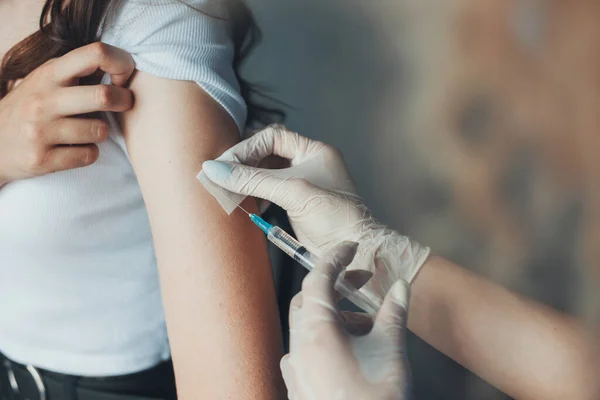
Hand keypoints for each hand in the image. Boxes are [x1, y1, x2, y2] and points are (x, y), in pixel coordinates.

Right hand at [0, 42, 134, 186]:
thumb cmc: (30, 109)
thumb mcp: (46, 81)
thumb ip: (76, 72)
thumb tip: (121, 68)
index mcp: (49, 74)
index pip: (95, 54)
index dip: (121, 64)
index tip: (122, 79)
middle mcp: (43, 100)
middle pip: (103, 96)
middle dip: (124, 101)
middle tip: (124, 104)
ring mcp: (40, 130)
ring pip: (99, 130)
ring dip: (101, 132)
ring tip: (86, 130)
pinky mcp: (41, 159)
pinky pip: (88, 155)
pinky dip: (89, 153)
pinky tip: (75, 148)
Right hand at [202, 126, 429, 300]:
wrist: (355, 250)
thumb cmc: (335, 217)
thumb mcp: (291, 192)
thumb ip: (252, 180)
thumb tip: (215, 169)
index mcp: (314, 151)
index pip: (272, 138)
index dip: (247, 149)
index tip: (225, 164)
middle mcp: (310, 163)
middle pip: (267, 154)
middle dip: (244, 163)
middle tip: (222, 176)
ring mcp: (304, 183)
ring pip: (267, 173)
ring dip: (248, 180)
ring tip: (230, 190)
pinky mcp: (299, 204)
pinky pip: (271, 191)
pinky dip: (256, 195)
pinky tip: (246, 203)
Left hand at [281, 242, 411, 399]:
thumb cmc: (377, 399)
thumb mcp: (390, 349)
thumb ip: (393, 312)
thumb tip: (400, 287)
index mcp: (314, 331)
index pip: (317, 278)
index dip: (335, 257)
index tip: (351, 247)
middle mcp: (298, 347)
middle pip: (309, 300)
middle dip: (336, 287)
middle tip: (362, 283)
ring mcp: (295, 370)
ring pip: (308, 327)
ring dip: (335, 317)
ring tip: (368, 324)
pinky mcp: (299, 387)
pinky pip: (307, 351)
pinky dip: (326, 340)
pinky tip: (351, 350)